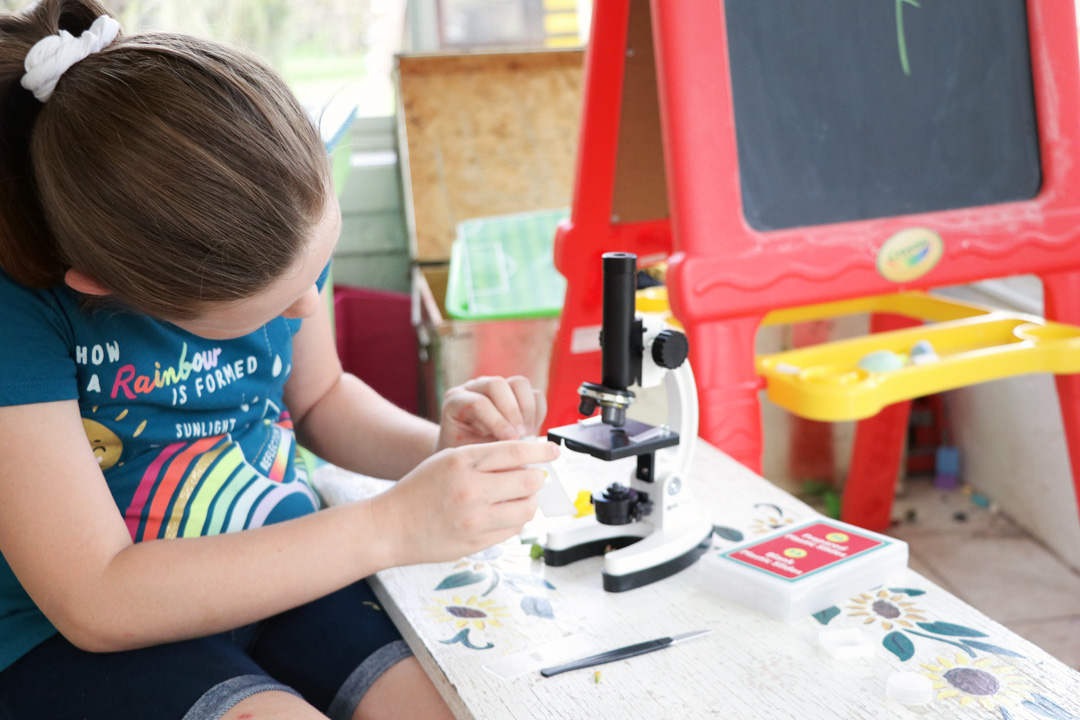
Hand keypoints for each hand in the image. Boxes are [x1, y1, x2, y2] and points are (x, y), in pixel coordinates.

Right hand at [371, 440, 559, 564]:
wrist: (391, 526)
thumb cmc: (419, 489)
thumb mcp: (448, 460)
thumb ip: (485, 458)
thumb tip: (526, 461)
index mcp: (462, 462)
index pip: (515, 452)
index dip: (541, 452)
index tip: (553, 452)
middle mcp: (471, 489)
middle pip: (528, 482)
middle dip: (535, 479)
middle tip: (531, 478)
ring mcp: (475, 519)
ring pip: (526, 509)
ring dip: (528, 502)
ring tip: (516, 498)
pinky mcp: (476, 542)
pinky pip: (513, 530)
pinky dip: (514, 521)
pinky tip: (502, 514)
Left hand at [437, 375, 546, 449]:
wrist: (468, 454)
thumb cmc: (465, 455)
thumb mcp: (469, 454)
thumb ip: (487, 449)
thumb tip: (514, 453)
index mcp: (456, 401)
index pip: (478, 402)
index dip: (497, 421)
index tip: (509, 440)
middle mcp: (475, 388)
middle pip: (498, 384)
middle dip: (513, 411)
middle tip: (520, 436)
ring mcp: (497, 388)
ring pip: (519, 384)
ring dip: (528, 410)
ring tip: (527, 434)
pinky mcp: (516, 394)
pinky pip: (535, 394)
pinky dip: (538, 412)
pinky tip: (531, 431)